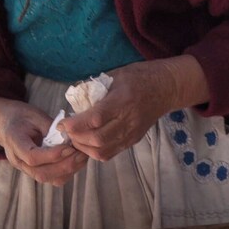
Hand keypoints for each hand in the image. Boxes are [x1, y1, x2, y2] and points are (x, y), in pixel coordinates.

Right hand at [0, 97, 89, 185]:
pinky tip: (76, 160)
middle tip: (80, 153)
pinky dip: (67, 172)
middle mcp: (18, 161)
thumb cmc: (22, 116)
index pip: (32, 157)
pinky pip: (52, 178)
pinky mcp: (35, 171)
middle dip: (64, 165)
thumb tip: (71, 139)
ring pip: (48, 178)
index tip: (69, 147)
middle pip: (41, 173)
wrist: (8, 123)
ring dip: (68, 170)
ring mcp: (25, 169)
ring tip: (81, 156)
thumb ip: (51, 128)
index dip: (52, 155)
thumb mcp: (35, 116)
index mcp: (14, 142)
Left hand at [59, 56, 208, 160]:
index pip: (95, 119)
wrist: (166, 88)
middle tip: (66, 131)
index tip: (62, 123)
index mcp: (122, 100)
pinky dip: (94, 151)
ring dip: (83, 148)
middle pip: (98, 139)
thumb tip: (73, 98)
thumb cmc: (138, 77)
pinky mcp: (133, 140)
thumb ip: (94, 88)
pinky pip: (110, 153)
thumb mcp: (114, 75)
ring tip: (74, 138)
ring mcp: (132, 133)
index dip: (75, 125)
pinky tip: (86, 143)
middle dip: (76, 138)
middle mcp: (128, 120)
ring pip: (103, 151)